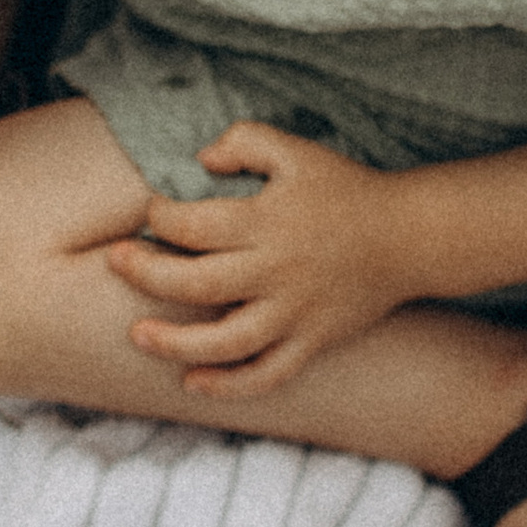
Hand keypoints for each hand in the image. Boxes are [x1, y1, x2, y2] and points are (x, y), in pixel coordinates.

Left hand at [104, 124, 405, 396]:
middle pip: (195, 283)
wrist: (410, 237)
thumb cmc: (346, 189)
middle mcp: (277, 271)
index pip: (192, 225)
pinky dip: (229, 384)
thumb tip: (199, 160)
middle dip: (145, 274)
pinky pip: (267, 374)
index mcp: (268, 221)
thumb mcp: (296, 150)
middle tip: (117, 262)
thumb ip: (243, 141)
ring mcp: (295, 312)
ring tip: (137, 335)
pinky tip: (193, 381)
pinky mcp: (312, 342)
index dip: (159, 219)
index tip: (151, 215)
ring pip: (225, 341)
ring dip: (174, 343)